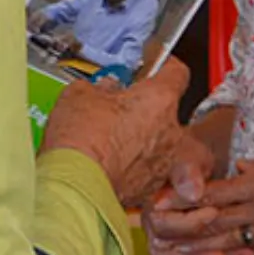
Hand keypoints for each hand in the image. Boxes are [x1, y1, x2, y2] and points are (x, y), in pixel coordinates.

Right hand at [40, 60, 190, 207]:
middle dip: (147, 111)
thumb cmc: (82, 140)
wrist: (77, 184)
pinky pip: (147, 171)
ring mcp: (164, 162)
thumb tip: (100, 90)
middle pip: (169, 113)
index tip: (156, 67)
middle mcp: (171, 131)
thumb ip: (98, 87)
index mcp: (159, 99)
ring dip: (141, 141)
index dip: (164, 67)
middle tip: (122, 110)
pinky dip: (132, 167)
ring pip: (160, 145)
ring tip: (112, 141)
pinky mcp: (150, 187)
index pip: (176, 73)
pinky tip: (109, 163)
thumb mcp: (79, 95)